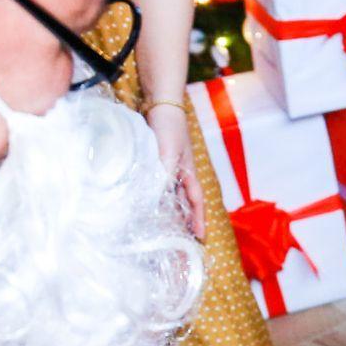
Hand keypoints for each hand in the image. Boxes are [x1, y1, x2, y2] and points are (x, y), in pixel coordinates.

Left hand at [147, 102, 206, 240]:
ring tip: (163, 231)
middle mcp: (180, 173)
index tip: (201, 238)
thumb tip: (157, 199)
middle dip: (184, 222)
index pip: (196, 201)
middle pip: (184, 202)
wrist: (160, 104)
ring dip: (168, 212)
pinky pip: (156, 186)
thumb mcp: (169, 153)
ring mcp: (167, 168)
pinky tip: (144, 205)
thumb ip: (165, 175)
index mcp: (189, 172)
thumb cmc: (170, 128)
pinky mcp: (154, 163)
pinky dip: (153, 197)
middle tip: (182, 241)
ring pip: (170, 196)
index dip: (198, 219)